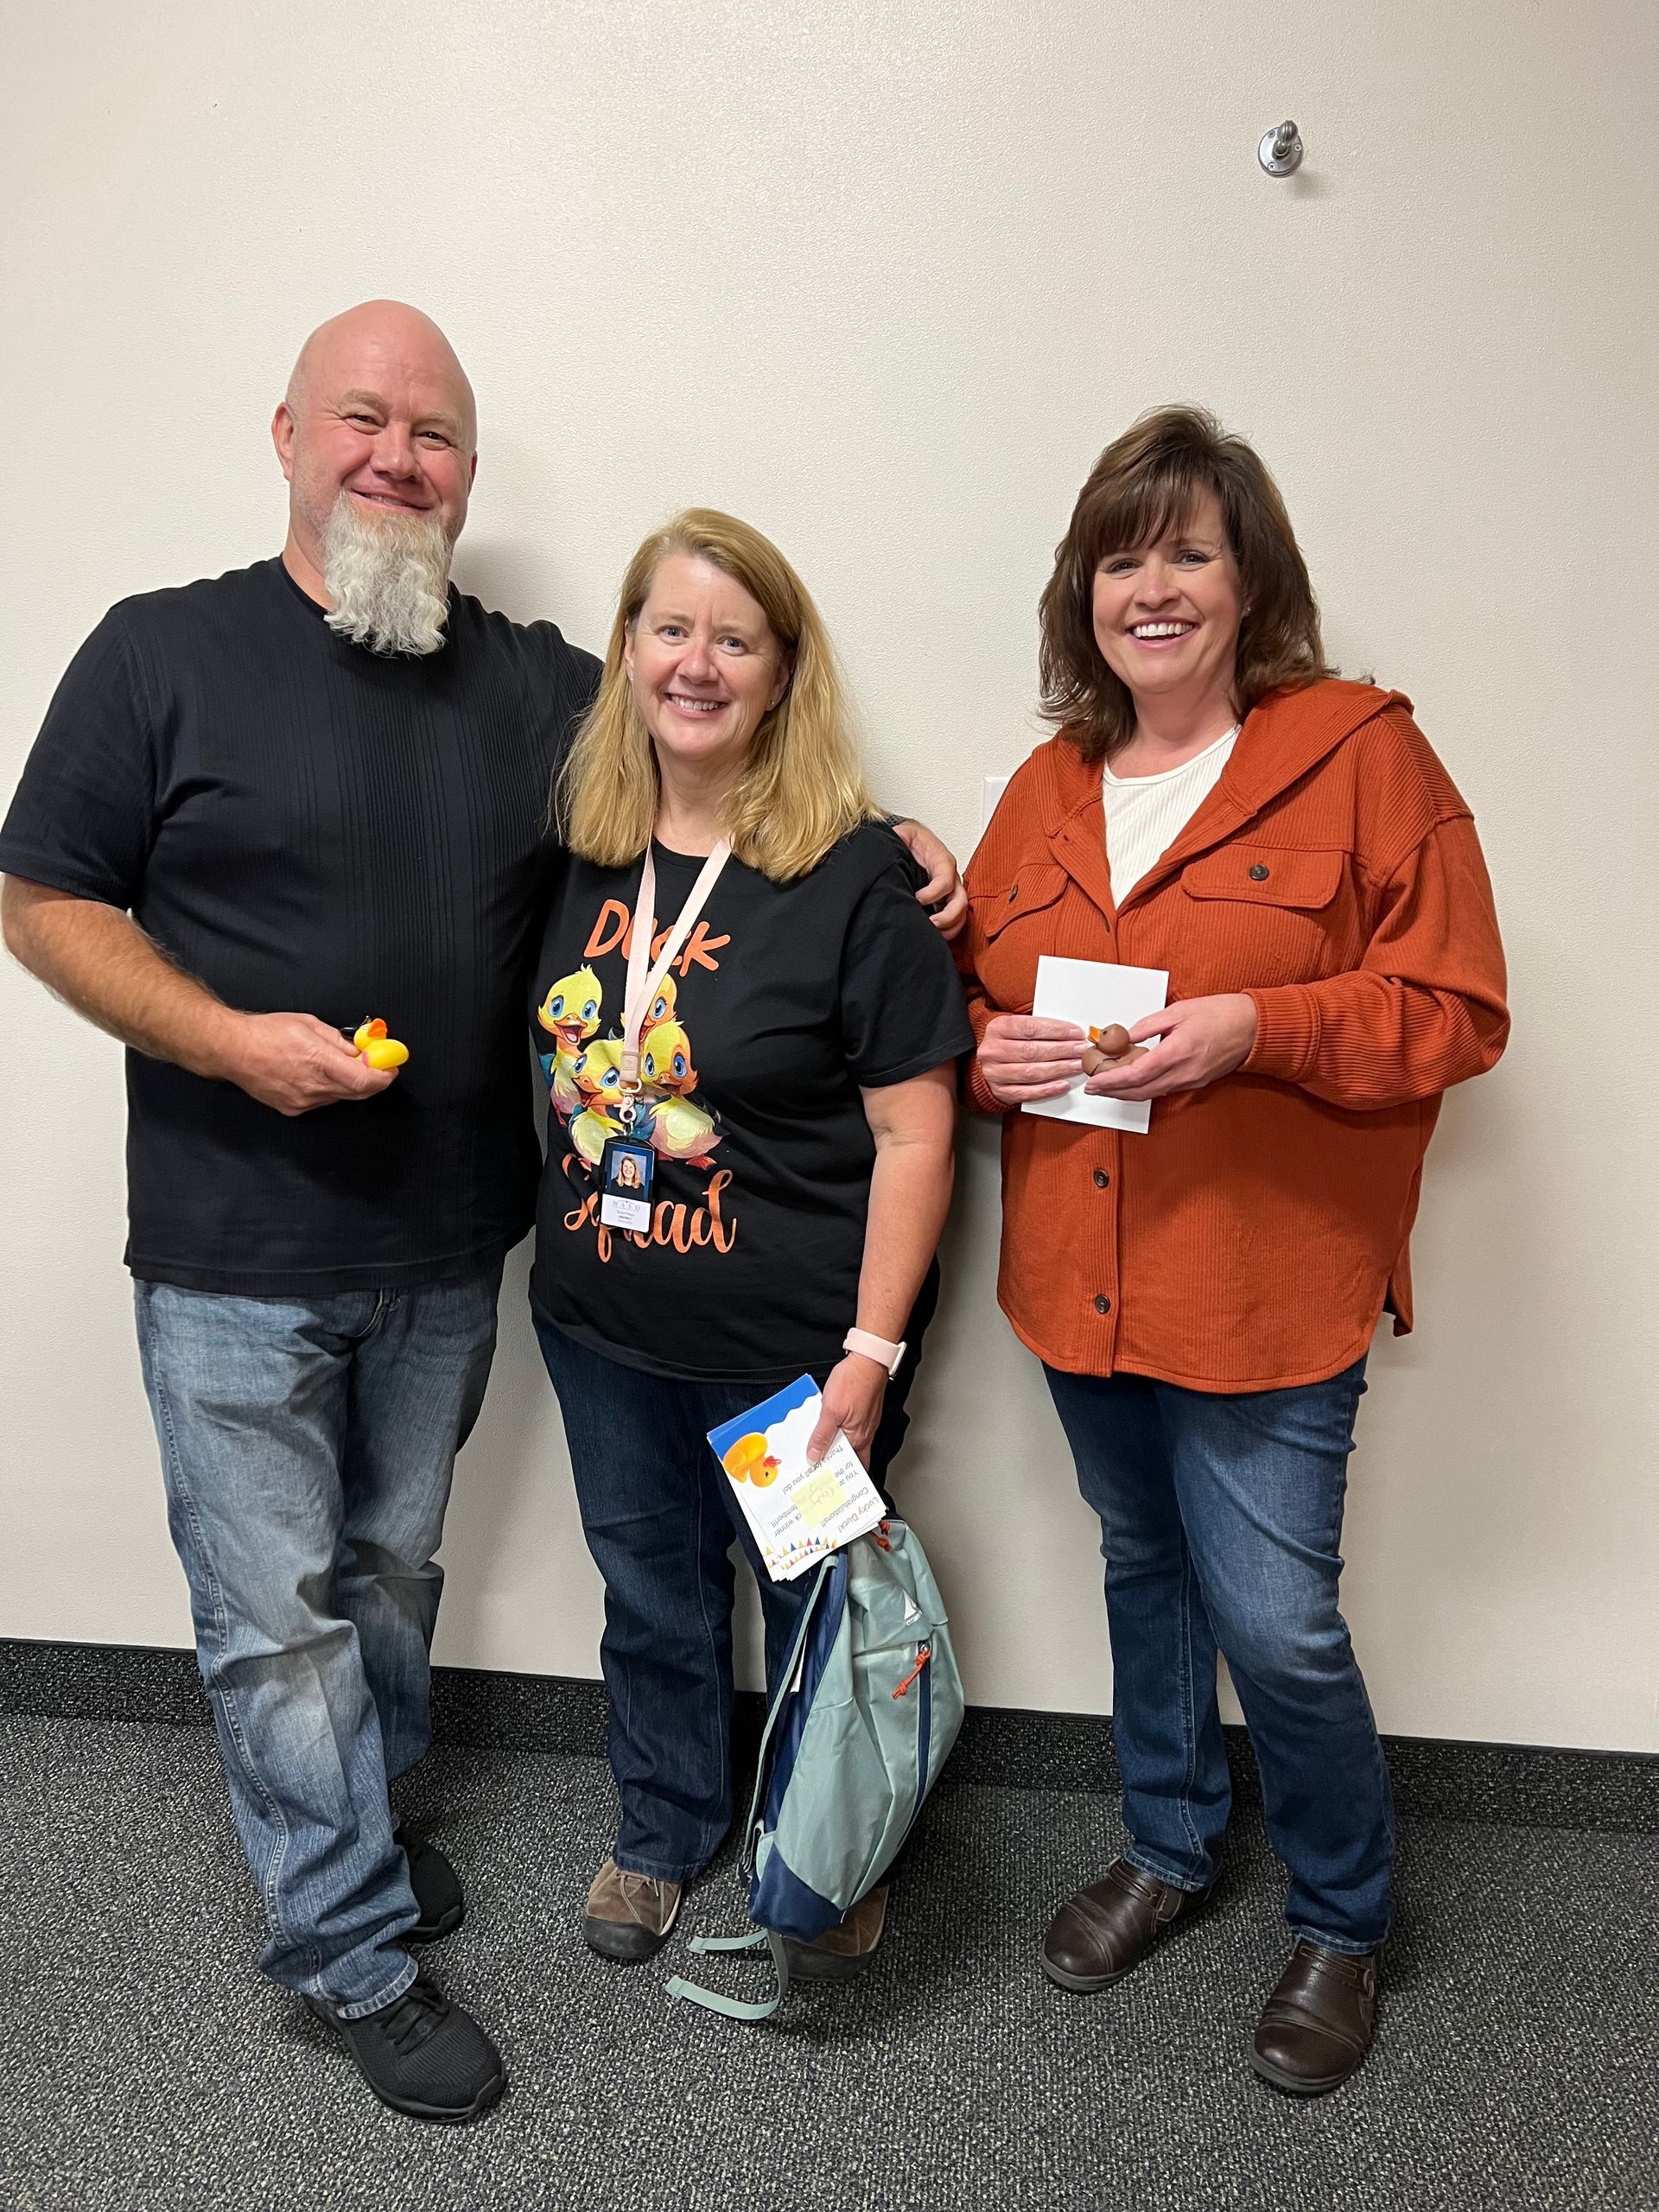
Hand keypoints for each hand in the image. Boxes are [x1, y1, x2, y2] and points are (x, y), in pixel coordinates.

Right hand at [212, 1011, 400, 1116]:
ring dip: (350, 1084)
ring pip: (341, 1098)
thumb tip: (361, 1052)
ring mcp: (303, 1102)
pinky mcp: (293, 1110)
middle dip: (373, 1080)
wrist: (231, 1050)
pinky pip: (323, 1102)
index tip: (391, 1067)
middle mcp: (313, 1086)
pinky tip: (318, 1075)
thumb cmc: (267, 1031)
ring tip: (340, 1065)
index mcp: (319, 1061)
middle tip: (378, 1066)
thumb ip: (340, 1041)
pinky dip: (330, 1090)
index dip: (384, 1076)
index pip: (365, 1080)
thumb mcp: (310, 1024)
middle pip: (358, 1093)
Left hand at [807, 1354, 889, 1469]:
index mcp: (858, 1438)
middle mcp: (865, 1434)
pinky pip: (849, 1428)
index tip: (823, 1479)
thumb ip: (822, 1435)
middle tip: (816, 1465)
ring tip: (817, 1446)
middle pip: (848, 1456)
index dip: (838, 1475)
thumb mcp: (830, 1410)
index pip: (851, 1467)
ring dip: (834, 1445)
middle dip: (833, 1461)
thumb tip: (814, 1455)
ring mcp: (865, 1423)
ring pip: (848, 1441)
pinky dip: (838, 1431)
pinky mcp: (862, 1412)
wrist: (867, 1359)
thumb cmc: (854, 1380)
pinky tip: (827, 1426)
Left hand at [891, 818, 967, 939]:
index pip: (945, 880)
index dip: (933, 893)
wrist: (912, 843)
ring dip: (950, 926)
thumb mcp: (902, 835)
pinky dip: (948, 929)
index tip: (916, 899)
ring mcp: (950, 891)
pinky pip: (955, 918)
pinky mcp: (945, 901)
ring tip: (934, 934)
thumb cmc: (908, 840)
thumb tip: (883, 850)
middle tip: (931, 924)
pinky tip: (934, 935)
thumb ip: (897, 839)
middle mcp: (950, 877)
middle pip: (960, 900)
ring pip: (961, 912)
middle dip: (947, 916)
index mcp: (942, 860)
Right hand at [977, 1013, 1086, 1104]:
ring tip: (1077, 1065)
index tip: (1076, 1033)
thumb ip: (1040, 1027)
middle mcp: (992, 1051)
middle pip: (1031, 1051)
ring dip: (1058, 1069)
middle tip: (1081, 1050)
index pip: (1030, 1028)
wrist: (990, 1062)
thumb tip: (1071, 1033)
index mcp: (997, 1028)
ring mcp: (994, 1073)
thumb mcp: (1017, 1026)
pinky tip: (1063, 1084)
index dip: (1056, 1031)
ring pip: (1031, 1073)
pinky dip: (1047, 1089)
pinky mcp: (1000, 1091)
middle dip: (1061, 1050)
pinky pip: (1026, 1093)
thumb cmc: (1009, 1041)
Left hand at [1082, 994, 1257, 1100]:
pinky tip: (1132, 1083)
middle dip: (1113, 1091)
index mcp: (1177, 1052)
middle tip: (1093, 1086)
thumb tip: (1124, 1035)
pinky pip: (1163, 1090)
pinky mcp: (1194, 1083)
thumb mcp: (1179, 1010)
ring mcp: (1190, 1081)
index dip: (1111, 1080)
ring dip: (1126, 1093)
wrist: (1252, 1028)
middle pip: (1140, 1091)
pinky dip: (1143, 1089)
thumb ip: (1148, 1025)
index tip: (1094, 1080)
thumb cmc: (1221, 1014)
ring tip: (1107, 1086)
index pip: (1136, 1074)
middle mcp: (1183, 1072)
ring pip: (1150, 1094)